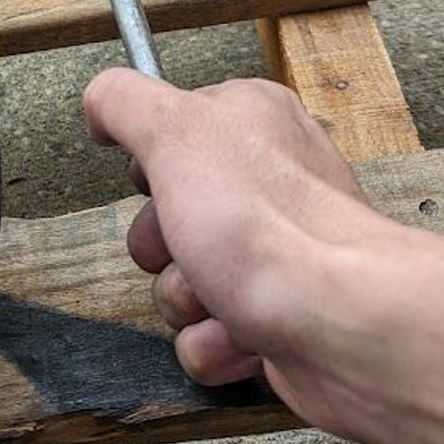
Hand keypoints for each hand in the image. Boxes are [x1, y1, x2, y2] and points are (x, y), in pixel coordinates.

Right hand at [82, 70, 398, 437]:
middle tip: (185, 243)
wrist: (340, 324)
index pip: (171, 133)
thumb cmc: (268, 224)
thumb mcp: (175, 131)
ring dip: (185, 299)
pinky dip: (215, 343)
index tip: (156, 177)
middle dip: (160, 246)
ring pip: (182, 281)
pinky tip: (243, 335)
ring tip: (223, 297)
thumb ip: (126, 101)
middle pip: (166, 216)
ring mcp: (278, 256)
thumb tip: (103, 100)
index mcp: (253, 124)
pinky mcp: (280, 321)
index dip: (151, 164)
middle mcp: (269, 184)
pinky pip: (210, 336)